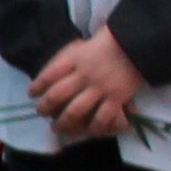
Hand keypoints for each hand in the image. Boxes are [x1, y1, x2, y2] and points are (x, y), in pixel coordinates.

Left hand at [32, 29, 146, 140]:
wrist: (138, 42)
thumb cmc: (113, 38)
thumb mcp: (86, 42)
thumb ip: (73, 54)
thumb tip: (60, 66)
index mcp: (75, 58)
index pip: (48, 75)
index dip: (37, 86)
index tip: (32, 93)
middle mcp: (83, 75)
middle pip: (57, 95)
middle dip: (45, 107)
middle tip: (41, 113)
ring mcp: (100, 88)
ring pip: (75, 111)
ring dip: (63, 122)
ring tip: (58, 127)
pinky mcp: (116, 98)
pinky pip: (101, 118)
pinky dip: (93, 127)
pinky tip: (88, 131)